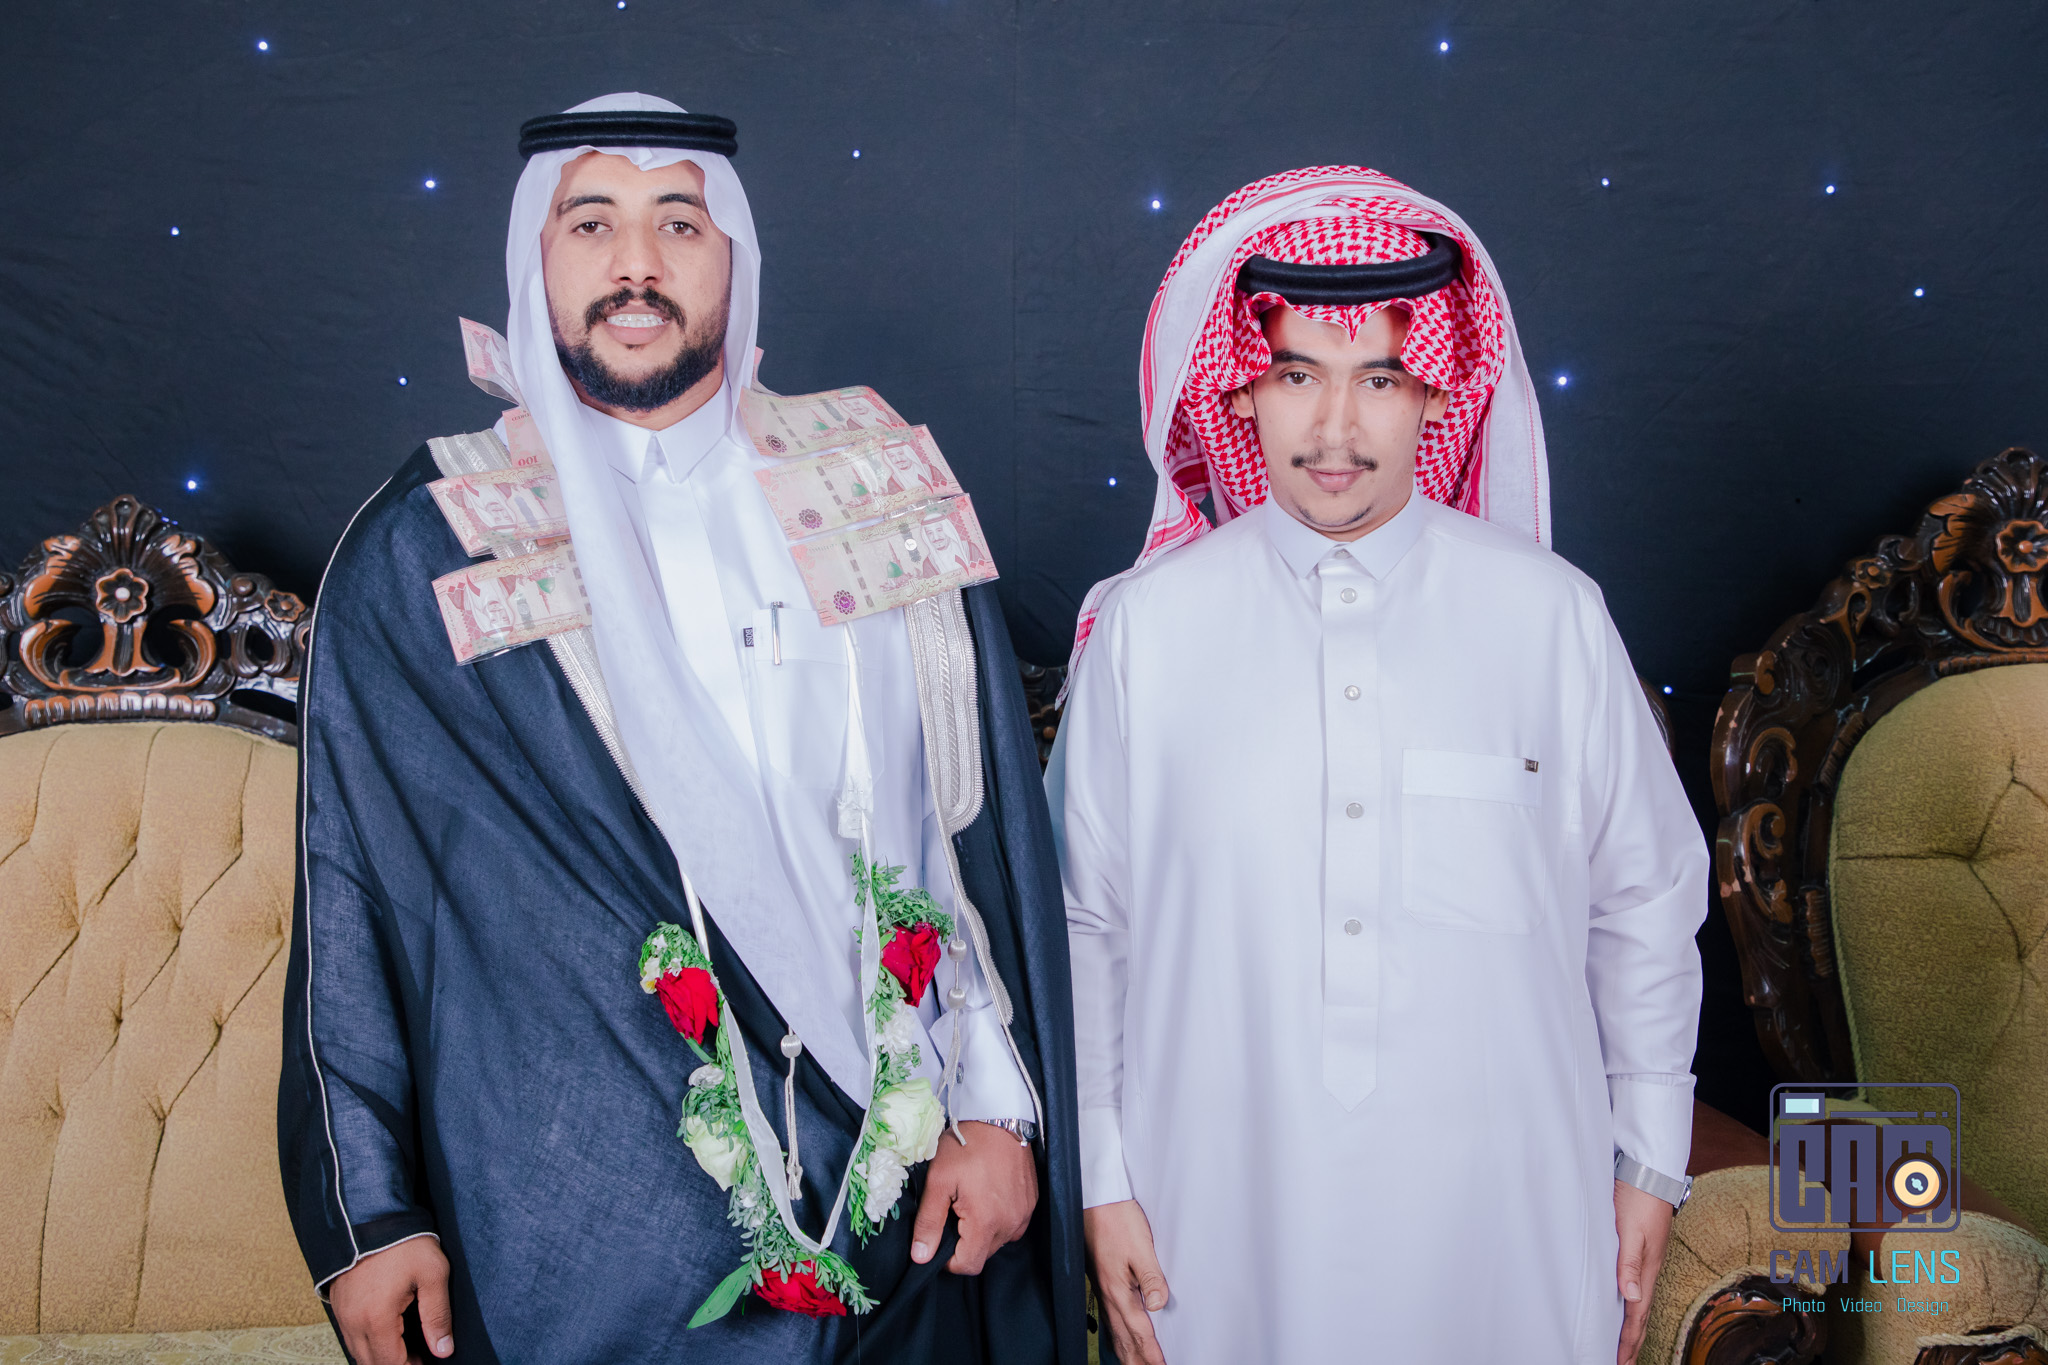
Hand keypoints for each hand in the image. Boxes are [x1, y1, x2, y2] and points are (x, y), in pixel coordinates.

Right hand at [329, 1236, 453, 1364]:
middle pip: (371, 1363)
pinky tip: (388, 1332)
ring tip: (407, 1346)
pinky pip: (350, 1335)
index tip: (427, 1362)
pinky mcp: (338, 1303)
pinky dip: (368, 1341)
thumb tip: (443, 1350)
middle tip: (420, 1357)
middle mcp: (353, 1322)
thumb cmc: (405, 1242)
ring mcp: (342, 1313)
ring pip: (358, 1351)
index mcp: (377, 1319)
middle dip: (395, 1364)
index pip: (390, 1364)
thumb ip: (437, 1316)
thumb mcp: (433, 1274)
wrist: (371, 1214)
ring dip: (380, 1355)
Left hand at [910, 1120, 1038, 1273]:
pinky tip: (988, 1196)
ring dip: (982, 1231)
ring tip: (970, 1201)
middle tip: (953, 1211)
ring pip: (998, 1240)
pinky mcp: (1032, 1202)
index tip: (939, 1238)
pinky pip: (1012, 1224)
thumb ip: (929, 1223)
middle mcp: (1011, 1224)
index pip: (969, 1265)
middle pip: (983, 1253)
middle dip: (965, 1242)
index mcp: (986, 1222)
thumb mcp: (938, 1181)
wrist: (998, 1116)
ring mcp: (1024, 1213)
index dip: (949, 1260)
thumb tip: (921, 1257)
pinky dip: (998, 1219)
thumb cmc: (965, 1146)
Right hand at [1083, 1199, 1169, 1364]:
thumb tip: (1159, 1305)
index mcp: (1118, 1290)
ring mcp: (1102, 1290)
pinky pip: (1108, 1319)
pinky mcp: (1101, 1282)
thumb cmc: (1117, 1220)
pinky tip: (1117, 1341)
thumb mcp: (1141, 1247)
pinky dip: (1116, 1337)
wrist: (1095, 1200)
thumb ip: (1151, 1277)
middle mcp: (1108, 1295)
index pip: (1139, 1330)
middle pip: (1124, 1338)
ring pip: (1115, 1332)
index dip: (1151, 1353)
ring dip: (1126, 1352)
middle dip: (1137, 1360)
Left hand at [1615, 1179, 1674, 1364]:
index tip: (1620, 1362)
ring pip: (1638, 1302)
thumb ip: (1629, 1263)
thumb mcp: (1630, 1231)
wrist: (1649, 1172)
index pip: (1636, 1315)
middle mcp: (1648, 1270)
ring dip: (1632, 1326)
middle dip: (1632, 1341)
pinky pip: (1636, 1287)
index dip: (1628, 1340)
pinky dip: (1631, 1305)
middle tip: (1622, 1363)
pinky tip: (1626, 1305)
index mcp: (1646, 1270)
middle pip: (1640, 1314)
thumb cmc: (1638, 1199)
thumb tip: (1630, 1298)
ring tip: (1626, 1344)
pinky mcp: (1641, 1250)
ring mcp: (1646, 1261)